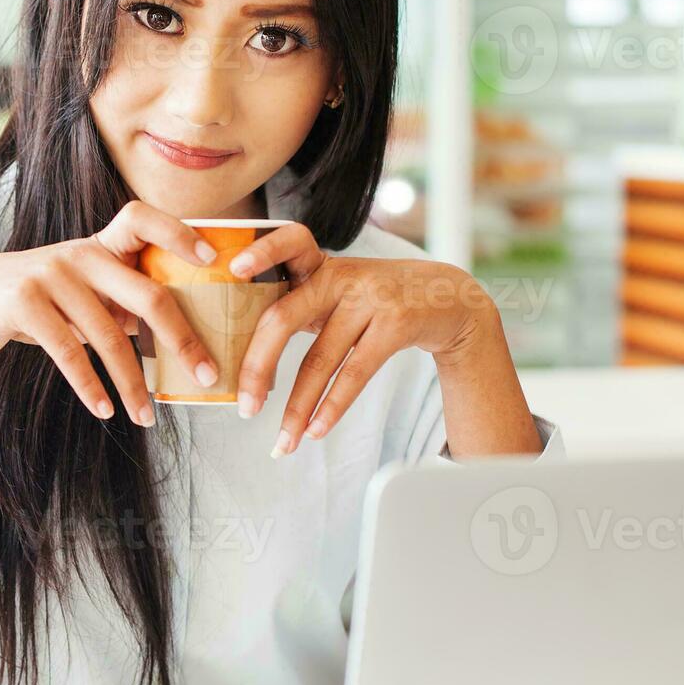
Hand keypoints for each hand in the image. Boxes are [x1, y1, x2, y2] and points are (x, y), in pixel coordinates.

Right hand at [0, 201, 221, 426]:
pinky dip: (91, 385)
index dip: (179, 233)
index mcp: (100, 246)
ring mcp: (52, 275)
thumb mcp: (84, 290)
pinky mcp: (25, 302)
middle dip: (182, 340)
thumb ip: (124, 301)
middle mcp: (80, 254)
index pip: (143, 219)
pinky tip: (106, 410)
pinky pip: (68, 351)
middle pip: (147, 296)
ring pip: (109, 337)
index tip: (210, 260)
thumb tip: (181, 337)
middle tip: (206, 374)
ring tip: (146, 416)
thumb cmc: (43, 300)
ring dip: (132, 383)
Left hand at [229, 224, 498, 456]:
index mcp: (317, 264)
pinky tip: (315, 430)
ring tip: (283, 442)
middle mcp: (339, 275)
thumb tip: (247, 362)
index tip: (234, 267)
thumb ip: (298, 305)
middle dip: (257, 367)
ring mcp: (369, 298)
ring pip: (320, 358)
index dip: (262, 250)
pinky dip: (332, 406)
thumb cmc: (375, 299)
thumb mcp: (337, 288)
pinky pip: (355, 372)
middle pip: (284, 318)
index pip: (289, 242)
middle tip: (243, 407)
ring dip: (298, 407)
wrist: (450, 298)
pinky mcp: (396, 323)